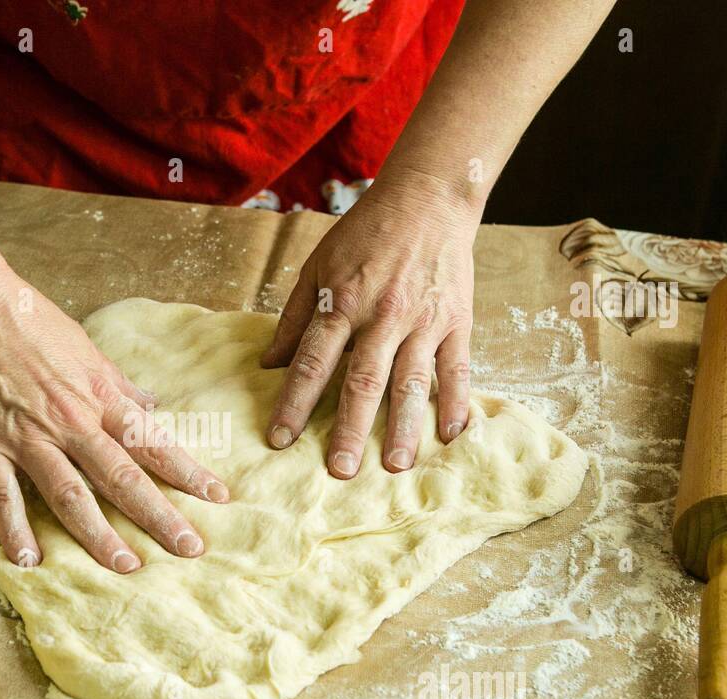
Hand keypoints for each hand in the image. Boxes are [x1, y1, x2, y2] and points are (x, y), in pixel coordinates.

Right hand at [0, 260, 229, 572]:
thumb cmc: (23, 317)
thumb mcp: (83, 345)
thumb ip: (116, 383)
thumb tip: (150, 404)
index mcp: (97, 395)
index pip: (152, 441)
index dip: (187, 472)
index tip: (217, 498)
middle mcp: (69, 420)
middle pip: (122, 476)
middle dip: (159, 516)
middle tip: (189, 549)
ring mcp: (26, 437)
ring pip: (71, 495)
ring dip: (100, 535)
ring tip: (126, 567)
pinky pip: (3, 497)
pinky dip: (16, 530)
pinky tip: (30, 560)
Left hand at [261, 171, 479, 476]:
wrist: (427, 199)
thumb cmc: (365, 234)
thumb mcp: (317, 266)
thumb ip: (294, 317)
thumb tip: (269, 363)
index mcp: (342, 303)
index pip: (312, 362)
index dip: (294, 402)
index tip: (281, 439)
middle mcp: (382, 315)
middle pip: (362, 381)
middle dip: (350, 429)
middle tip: (340, 470)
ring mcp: (423, 321)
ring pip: (411, 382)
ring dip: (402, 427)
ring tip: (395, 465)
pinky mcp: (457, 321)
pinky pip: (457, 369)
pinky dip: (455, 402)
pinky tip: (449, 435)